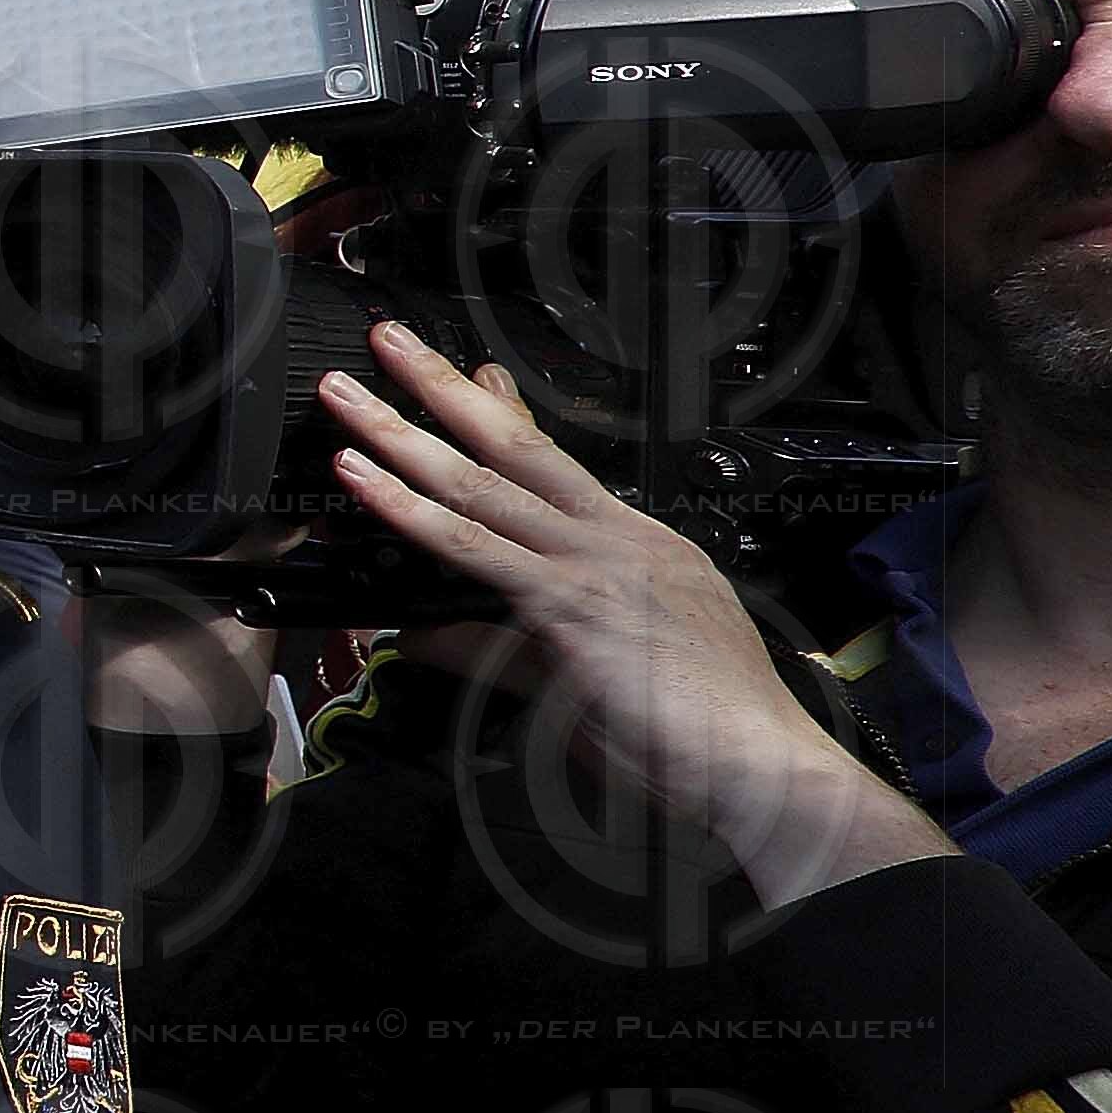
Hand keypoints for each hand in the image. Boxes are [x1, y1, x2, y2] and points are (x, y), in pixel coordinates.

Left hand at [318, 321, 949, 906]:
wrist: (763, 773)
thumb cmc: (698, 736)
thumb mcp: (585, 679)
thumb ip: (496, 649)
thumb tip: (422, 635)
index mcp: (640, 548)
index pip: (556, 465)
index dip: (505, 413)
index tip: (471, 373)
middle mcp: (618, 542)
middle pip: (515, 446)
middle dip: (443, 388)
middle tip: (388, 339)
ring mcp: (595, 567)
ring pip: (480, 485)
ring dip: (403, 435)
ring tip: (348, 397)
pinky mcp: (573, 607)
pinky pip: (473, 551)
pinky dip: (410, 514)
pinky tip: (363, 484)